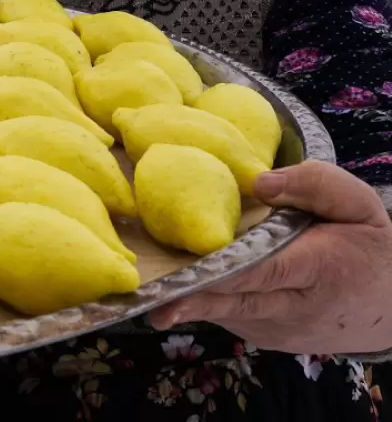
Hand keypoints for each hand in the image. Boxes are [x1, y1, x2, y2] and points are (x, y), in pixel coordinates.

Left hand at [148, 160, 391, 354]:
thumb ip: (313, 184)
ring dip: (195, 301)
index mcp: (317, 268)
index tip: (183, 280)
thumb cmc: (367, 245)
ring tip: (157, 291)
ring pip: (228, 312)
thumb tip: (259, 183)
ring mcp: (280, 328)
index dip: (222, 275)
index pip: (262, 271)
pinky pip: (232, 317)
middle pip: (237, 302)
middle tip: (152, 304)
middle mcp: (295, 306)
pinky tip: (189, 287)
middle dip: (193, 302)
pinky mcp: (268, 336)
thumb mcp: (357, 204)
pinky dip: (211, 302)